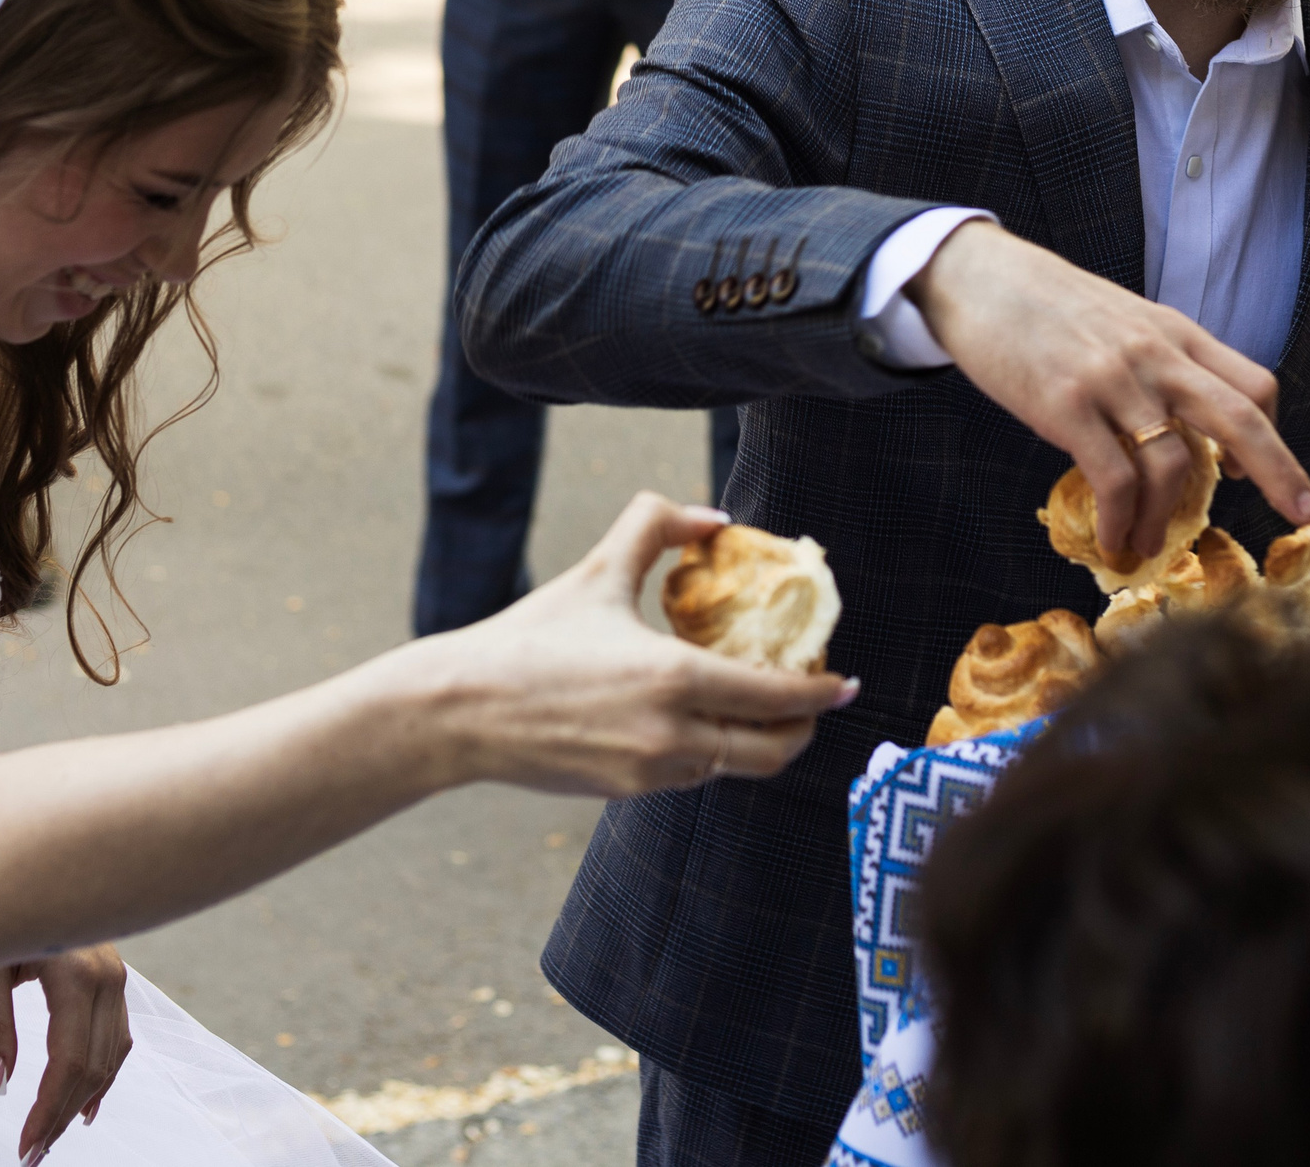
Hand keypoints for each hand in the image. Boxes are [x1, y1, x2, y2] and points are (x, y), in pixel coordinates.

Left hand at [0, 940, 132, 1163]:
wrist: (19, 858)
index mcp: (76, 971)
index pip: (68, 1062)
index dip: (47, 1111)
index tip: (24, 1149)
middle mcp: (107, 973)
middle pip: (94, 1065)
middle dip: (62, 1115)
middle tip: (32, 1155)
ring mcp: (116, 972)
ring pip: (111, 1053)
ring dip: (82, 1099)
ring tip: (51, 1136)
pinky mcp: (111, 972)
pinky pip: (118, 1033)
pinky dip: (105, 1071)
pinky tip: (87, 1101)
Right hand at [427, 491, 852, 797]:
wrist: (462, 711)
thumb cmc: (530, 638)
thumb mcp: (598, 572)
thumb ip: (656, 526)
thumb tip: (713, 518)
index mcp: (674, 677)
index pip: (777, 696)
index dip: (822, 693)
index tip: (846, 683)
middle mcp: (673, 735)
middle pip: (772, 751)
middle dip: (803, 730)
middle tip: (812, 703)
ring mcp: (651, 773)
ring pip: (731, 765)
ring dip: (754, 741)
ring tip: (756, 707)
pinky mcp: (627, 792)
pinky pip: (690, 775)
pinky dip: (709, 752)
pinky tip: (697, 722)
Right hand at [907, 219, 1309, 567]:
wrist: (977, 276)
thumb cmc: (1044, 302)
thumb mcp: (1120, 319)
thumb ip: (1154, 362)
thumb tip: (1172, 423)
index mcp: (1174, 333)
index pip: (1252, 383)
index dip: (1269, 433)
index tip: (1253, 472)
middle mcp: (1155, 355)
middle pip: (1241, 418)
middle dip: (1280, 472)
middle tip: (1302, 513)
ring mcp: (1112, 380)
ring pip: (1173, 464)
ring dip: (1167, 518)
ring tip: (1148, 545)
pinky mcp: (1065, 405)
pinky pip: (1114, 479)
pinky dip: (1122, 520)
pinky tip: (1114, 538)